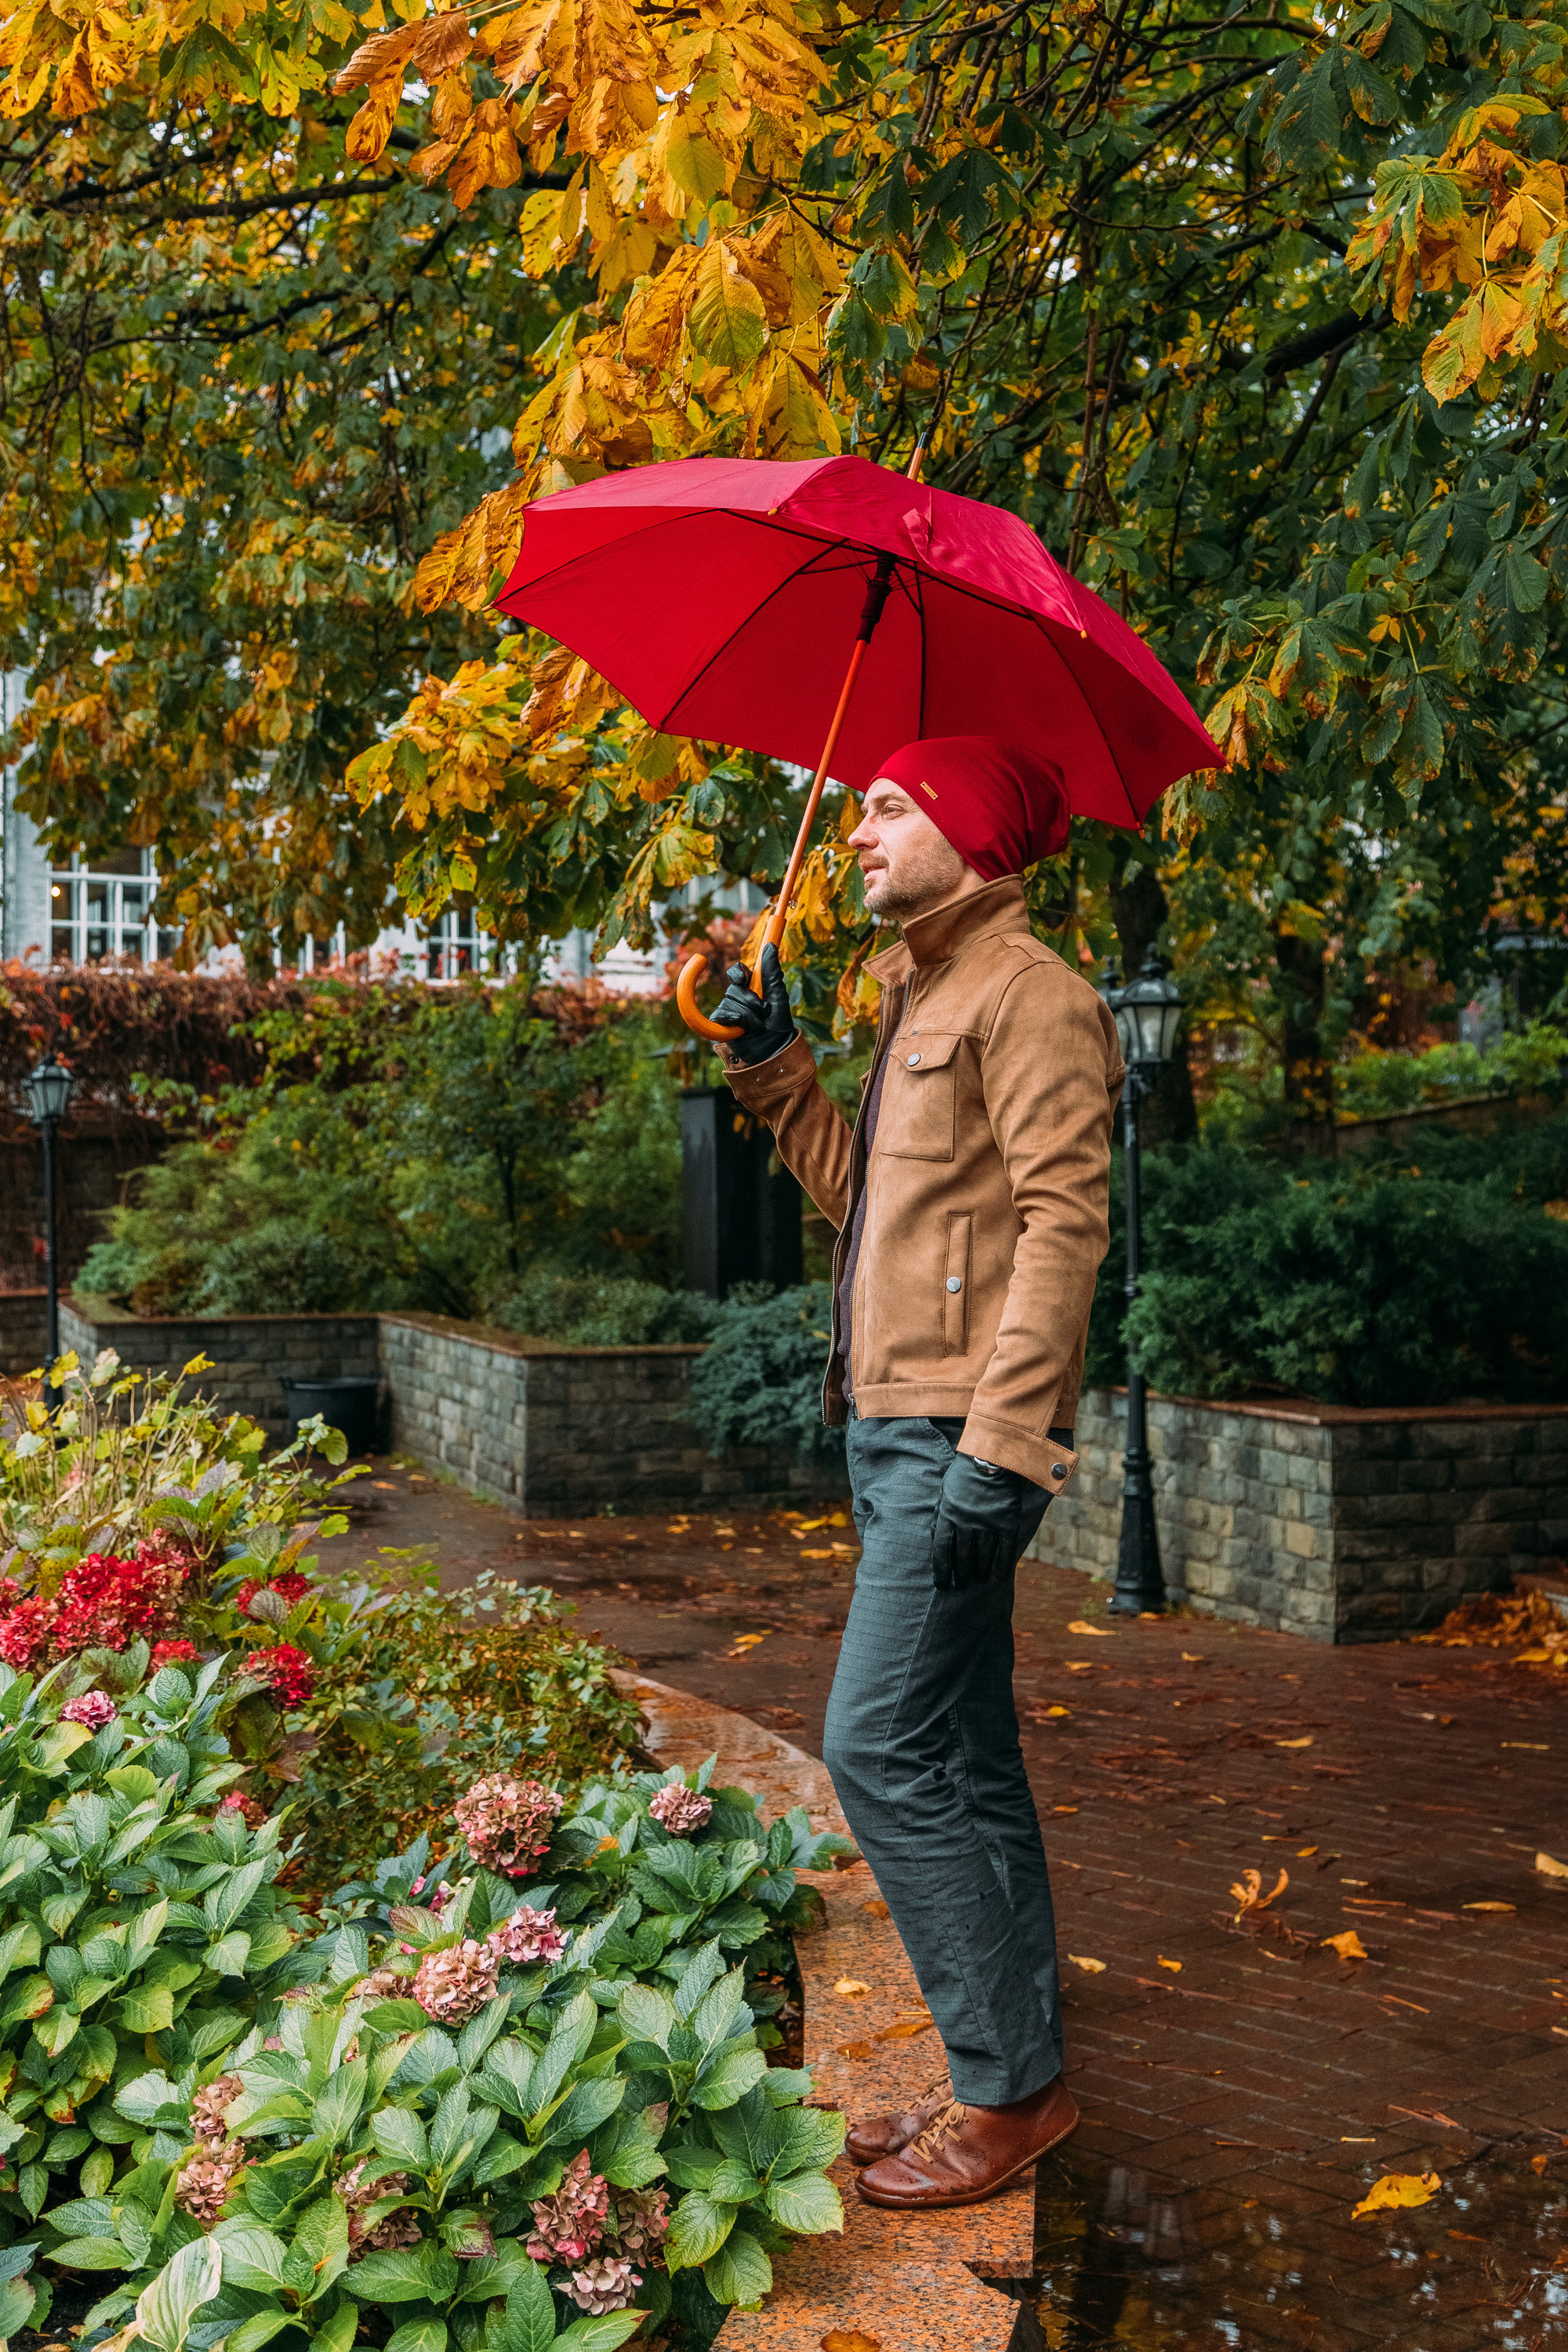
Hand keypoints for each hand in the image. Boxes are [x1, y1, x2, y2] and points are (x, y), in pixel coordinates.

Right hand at [712, 941, 794, 1066]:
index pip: (737, 972)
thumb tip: (769, 945)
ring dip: (748, 1015)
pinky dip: (734, 1021)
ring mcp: (728, 1011)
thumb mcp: (778, 996)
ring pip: (730, 1002)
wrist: (774, 1050)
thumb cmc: (779, 1025)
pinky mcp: (720, 1025)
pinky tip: (743, 1030)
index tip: (745, 978)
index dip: (739, 973)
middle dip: (752, 1001)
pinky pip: (720, 1015)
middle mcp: (738, 998)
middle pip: (734, 988)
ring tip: (758, 1027)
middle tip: (765, 1012)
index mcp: (751, 988)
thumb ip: (772, 972)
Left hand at [931, 1453, 1030, 1589]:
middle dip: (960, 1576)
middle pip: (962, 1558)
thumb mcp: (944, 1492)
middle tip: (961, 1586)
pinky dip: (1002, 1566)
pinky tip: (999, 1577)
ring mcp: (988, 1522)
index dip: (941, 1571)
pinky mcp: (1007, 1521)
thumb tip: (933, 1540)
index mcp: (948, 1514)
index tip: (942, 1585)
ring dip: (980, 1573)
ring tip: (978, 1581)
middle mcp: (966, 1522)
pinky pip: (1006, 1550)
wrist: (992, 1456)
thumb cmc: (964, 1475)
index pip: (941, 1551)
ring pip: (983, 1556)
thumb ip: (939, 1515)